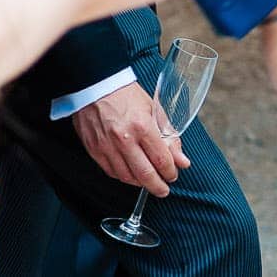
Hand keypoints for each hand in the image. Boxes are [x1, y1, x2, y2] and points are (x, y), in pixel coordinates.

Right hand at [71, 81, 186, 197]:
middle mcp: (124, 139)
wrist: (97, 87)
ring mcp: (107, 147)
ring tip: (150, 182)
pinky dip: (123, 177)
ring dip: (140, 184)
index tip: (174, 175)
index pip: (161, 159)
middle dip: (158, 186)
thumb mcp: (155, 110)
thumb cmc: (128, 96)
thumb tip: (182, 160)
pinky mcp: (94, 150)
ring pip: (126, 177)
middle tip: (164, 189)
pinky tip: (132, 176)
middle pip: (144, 174)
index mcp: (143, 126)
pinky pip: (111, 172)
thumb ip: (170, 136)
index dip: (170, 172)